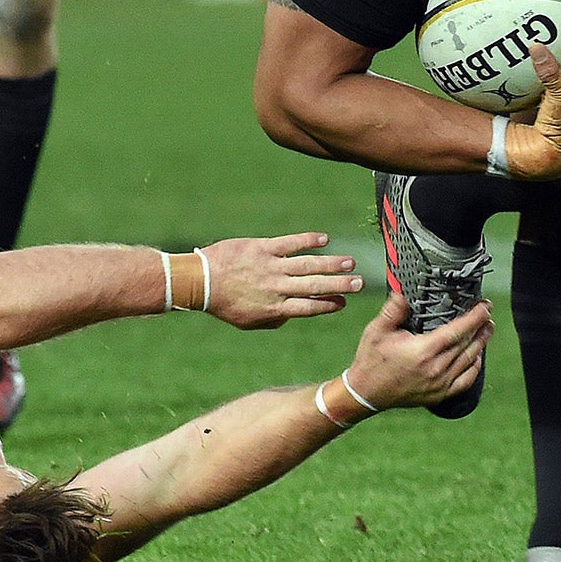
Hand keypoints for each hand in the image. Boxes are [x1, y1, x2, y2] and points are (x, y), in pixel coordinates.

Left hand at [199, 232, 362, 328]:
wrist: (201, 281)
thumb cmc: (225, 304)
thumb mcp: (249, 322)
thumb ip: (274, 320)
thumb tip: (292, 315)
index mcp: (275, 309)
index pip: (308, 308)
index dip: (328, 305)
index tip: (344, 302)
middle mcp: (276, 289)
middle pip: (314, 287)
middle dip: (339, 285)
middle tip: (359, 283)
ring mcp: (271, 268)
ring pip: (307, 266)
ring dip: (330, 264)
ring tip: (350, 262)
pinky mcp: (262, 249)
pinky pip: (290, 244)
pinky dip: (308, 241)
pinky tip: (324, 239)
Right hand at [343, 293, 491, 410]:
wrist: (366, 393)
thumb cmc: (371, 360)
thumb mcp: (376, 330)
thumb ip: (392, 310)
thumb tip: (403, 293)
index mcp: (423, 351)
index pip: (457, 331)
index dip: (474, 317)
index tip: (485, 307)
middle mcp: (435, 369)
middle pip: (467, 345)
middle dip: (481, 327)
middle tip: (488, 314)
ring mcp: (439, 385)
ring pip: (469, 362)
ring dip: (481, 344)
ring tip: (487, 330)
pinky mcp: (439, 395)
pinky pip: (465, 381)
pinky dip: (474, 368)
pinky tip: (476, 357)